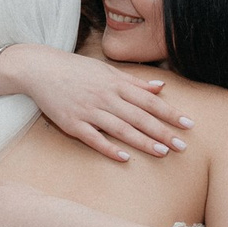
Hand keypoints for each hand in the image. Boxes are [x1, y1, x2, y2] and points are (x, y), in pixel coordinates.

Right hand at [1, 45, 191, 161]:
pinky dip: (110, 147)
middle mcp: (105, 97)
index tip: (188, 124)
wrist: (39, 69)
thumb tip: (160, 86)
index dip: (170, 113)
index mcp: (116, 83)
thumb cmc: (75, 69)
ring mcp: (88, 111)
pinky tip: (125, 157)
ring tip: (163, 152)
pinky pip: (94, 138)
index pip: (149, 101)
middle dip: (163, 131)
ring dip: (143, 141)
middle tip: (183, 146)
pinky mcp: (71, 124)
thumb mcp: (106, 69)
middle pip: (139, 117)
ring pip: (121, 129)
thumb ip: (134, 81)